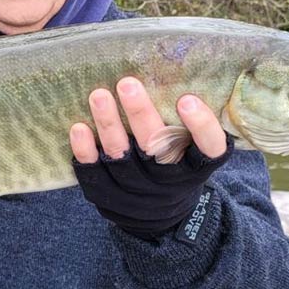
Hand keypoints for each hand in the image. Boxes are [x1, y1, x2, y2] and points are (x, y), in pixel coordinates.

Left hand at [69, 78, 232, 239]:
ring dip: (108, 124)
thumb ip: (193, 125)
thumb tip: (180, 71)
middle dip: (140, 114)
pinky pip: (94, 173)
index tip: (187, 100)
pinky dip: (85, 150)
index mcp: (196, 167)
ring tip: (99, 95)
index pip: (208, 148)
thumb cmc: (178, 167)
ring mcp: (136, 190)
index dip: (201, 126)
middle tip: (127, 84)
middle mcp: (168, 179)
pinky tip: (79, 128)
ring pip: (121, 156)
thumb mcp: (195, 152)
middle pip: (156, 147)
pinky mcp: (107, 194)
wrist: (160, 217)